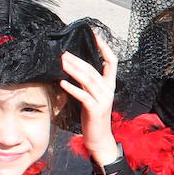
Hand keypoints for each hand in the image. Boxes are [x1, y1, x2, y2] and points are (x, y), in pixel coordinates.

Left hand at [60, 34, 119, 168]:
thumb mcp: (91, 97)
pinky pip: (83, 96)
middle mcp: (108, 90)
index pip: (112, 62)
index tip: (96, 36)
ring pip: (88, 80)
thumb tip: (73, 68)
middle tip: (64, 52)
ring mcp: (103, 100)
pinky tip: (62, 82)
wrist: (99, 138)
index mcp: (109, 86)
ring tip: (62, 62)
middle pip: (94, 69)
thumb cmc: (93, 117)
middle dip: (78, 59)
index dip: (105, 48)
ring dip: (74, 70)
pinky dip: (72, 88)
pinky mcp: (95, 109)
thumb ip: (87, 83)